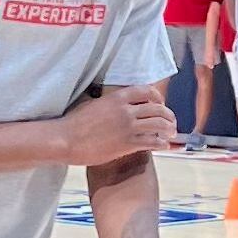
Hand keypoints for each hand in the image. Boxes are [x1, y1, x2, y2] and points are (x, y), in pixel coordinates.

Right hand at [63, 86, 178, 166]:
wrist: (66, 139)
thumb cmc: (74, 123)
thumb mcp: (92, 104)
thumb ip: (108, 103)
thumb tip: (112, 104)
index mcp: (118, 97)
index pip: (147, 92)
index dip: (158, 98)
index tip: (161, 104)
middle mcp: (126, 110)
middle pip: (158, 109)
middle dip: (168, 116)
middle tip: (171, 123)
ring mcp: (128, 127)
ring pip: (159, 125)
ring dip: (169, 129)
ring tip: (171, 134)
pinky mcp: (127, 143)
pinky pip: (152, 142)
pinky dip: (161, 143)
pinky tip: (163, 145)